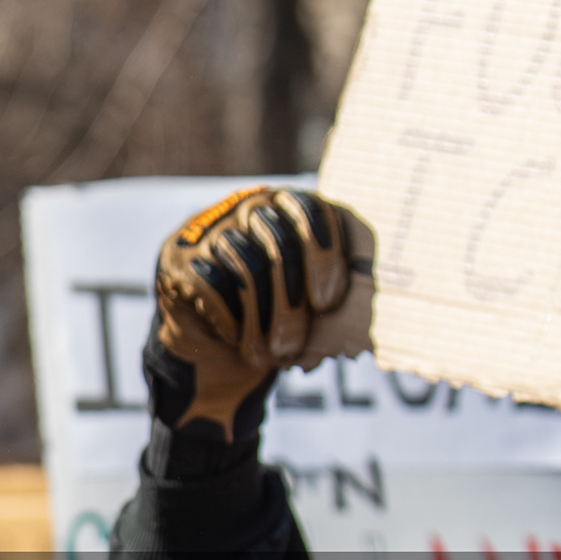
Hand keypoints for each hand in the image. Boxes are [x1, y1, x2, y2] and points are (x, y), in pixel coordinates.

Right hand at [154, 186, 373, 431]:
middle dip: (293, 303)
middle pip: (280, 242)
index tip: (328, 304)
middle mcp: (252, 206)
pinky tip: (237, 339)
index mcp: (293, 205)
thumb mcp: (320, 301)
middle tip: (295, 346)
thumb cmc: (280, 317)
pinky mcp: (179, 257)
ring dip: (261, 320)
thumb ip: (346, 287)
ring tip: (270, 354)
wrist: (215, 341)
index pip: (312, 212)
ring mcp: (212, 229)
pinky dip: (229, 318)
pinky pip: (210, 284)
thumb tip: (381, 293)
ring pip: (246, 266)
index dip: (324, 258)